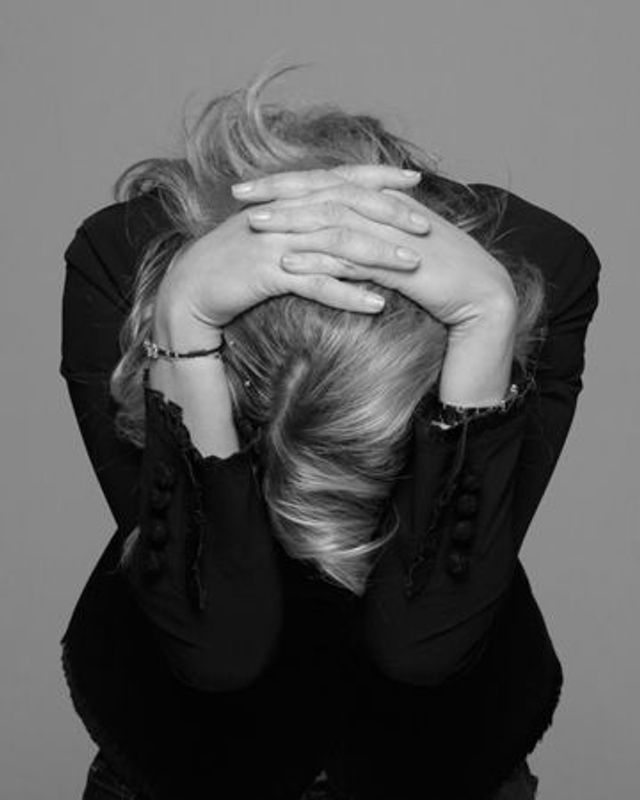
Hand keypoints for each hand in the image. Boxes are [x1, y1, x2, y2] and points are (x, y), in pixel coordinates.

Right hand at [153, 165, 427, 339]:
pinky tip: (376, 305)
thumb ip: (301, 220)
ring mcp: (276, 242)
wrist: (189, 288)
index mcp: (287, 199)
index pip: (340, 180)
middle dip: (389, 216)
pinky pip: (315, 284)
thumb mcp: (270, 232)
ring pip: (337, 244)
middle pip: (346, 207)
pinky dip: (347, 294)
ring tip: (414, 266)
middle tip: (425, 227)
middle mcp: (285, 213)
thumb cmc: (233, 263)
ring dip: (379, 255)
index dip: (378, 178)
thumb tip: (338, 221)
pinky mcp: (267, 273)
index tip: (413, 181)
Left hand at [246, 182, 516, 329]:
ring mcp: (392, 236)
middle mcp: (386, 210)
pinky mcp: (398, 266)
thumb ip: (371, 233)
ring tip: (254, 225)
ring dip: (291, 221)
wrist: (483, 296)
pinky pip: (351, 259)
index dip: (288, 181)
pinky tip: (288, 263)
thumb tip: (337, 231)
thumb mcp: (401, 246)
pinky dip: (318, 259)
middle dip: (279, 192)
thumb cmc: (442, 274)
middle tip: (239, 193)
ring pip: (332, 220)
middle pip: (324, 192)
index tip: (252, 184)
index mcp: (385, 200)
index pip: (329, 181)